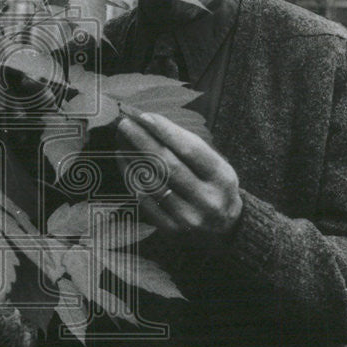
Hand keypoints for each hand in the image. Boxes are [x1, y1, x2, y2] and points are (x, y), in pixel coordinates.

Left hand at [116, 110, 241, 248]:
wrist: (224, 229)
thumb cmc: (214, 186)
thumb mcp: (216, 165)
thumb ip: (189, 147)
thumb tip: (152, 123)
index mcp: (222, 177)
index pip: (190, 149)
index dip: (165, 131)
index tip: (144, 116)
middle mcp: (206, 199)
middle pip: (168, 165)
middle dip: (143, 141)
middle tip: (125, 124)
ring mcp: (188, 217)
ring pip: (153, 183)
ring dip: (133, 158)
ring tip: (122, 140)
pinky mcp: (171, 230)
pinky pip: (145, 200)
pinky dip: (132, 178)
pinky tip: (124, 161)